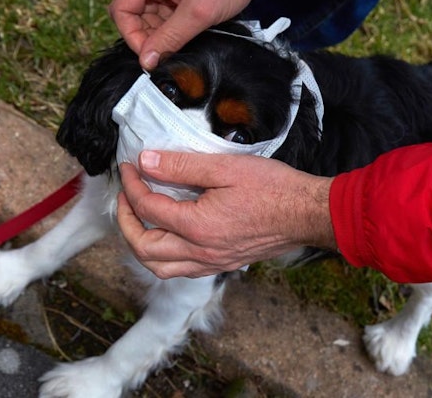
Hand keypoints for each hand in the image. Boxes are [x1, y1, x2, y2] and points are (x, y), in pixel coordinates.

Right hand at [108, 0, 300, 69]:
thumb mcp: (198, 14)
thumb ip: (169, 38)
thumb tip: (147, 61)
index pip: (121, 9)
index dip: (132, 36)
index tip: (149, 56)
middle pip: (133, 13)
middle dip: (148, 36)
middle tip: (166, 52)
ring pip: (148, 16)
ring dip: (161, 33)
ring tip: (183, 39)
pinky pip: (162, 13)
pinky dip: (170, 27)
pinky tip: (187, 32)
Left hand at [116, 150, 334, 278]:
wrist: (307, 213)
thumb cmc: (273, 188)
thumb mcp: (224, 167)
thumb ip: (181, 166)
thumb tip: (146, 162)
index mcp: (198, 227)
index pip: (148, 208)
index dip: (132, 185)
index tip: (129, 167)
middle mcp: (201, 252)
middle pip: (144, 249)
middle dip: (126, 222)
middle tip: (125, 197)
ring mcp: (212, 262)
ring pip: (160, 267)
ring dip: (141, 245)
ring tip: (139, 219)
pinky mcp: (223, 263)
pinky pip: (181, 269)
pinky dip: (164, 255)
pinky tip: (168, 234)